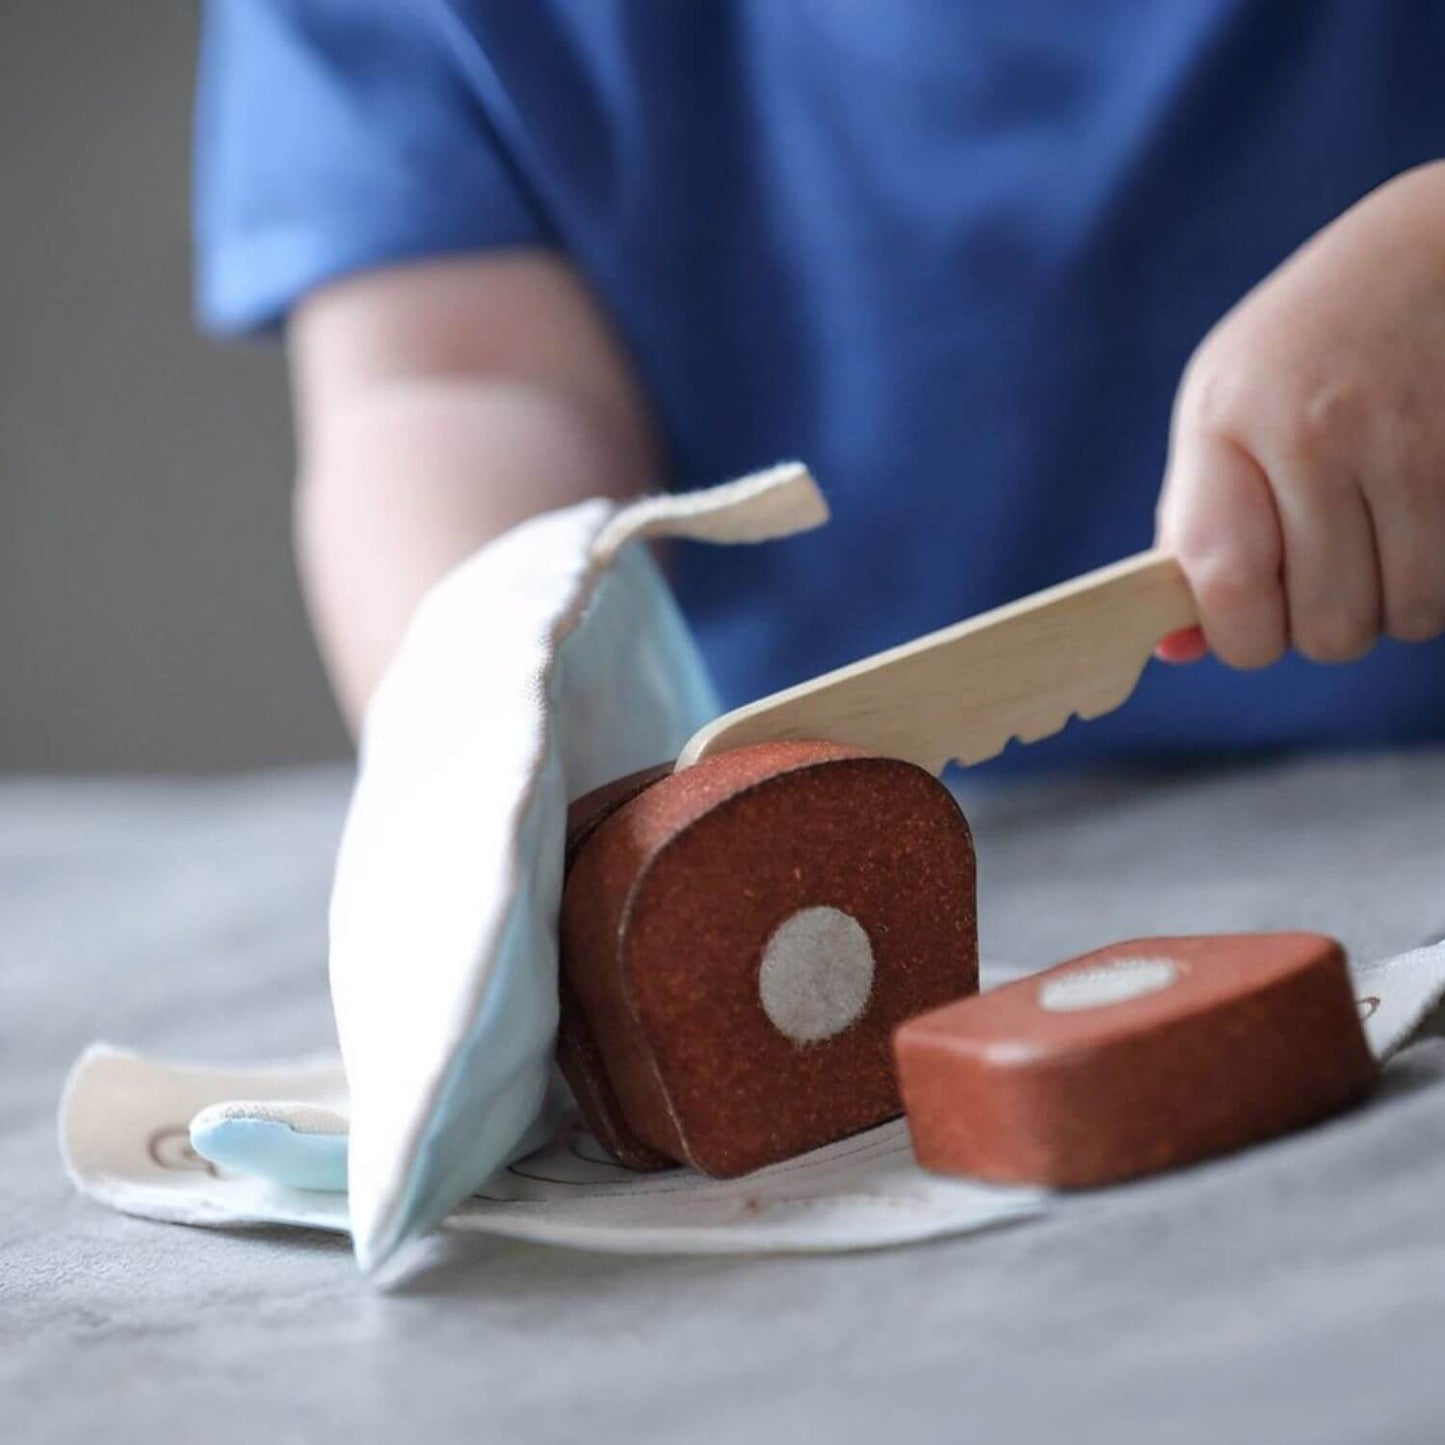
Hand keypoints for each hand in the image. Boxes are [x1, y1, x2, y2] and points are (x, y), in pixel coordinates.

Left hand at [1156, 162, 1444, 667]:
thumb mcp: (1219, 411)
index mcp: (1231, 422)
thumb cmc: (1302, 348)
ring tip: (1377, 536)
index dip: (1240, 636)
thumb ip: (1192, 529)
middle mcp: (1322, 434)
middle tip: (1323, 570)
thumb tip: (1175, 651)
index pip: (1229, 584)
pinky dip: (1439, 578)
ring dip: (1391, 602)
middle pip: (1326, 627)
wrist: (1436, 250)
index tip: (1248, 622)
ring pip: (1407, 616)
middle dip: (1322, 623)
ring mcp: (1417, 446)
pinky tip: (1422, 521)